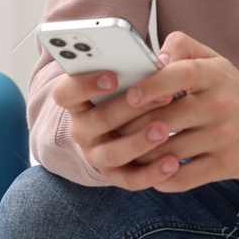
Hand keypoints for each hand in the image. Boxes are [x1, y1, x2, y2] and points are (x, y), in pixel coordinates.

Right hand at [50, 62, 185, 188]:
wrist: (132, 126)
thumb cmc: (135, 91)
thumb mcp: (133, 74)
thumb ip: (144, 62)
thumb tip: (165, 59)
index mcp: (78, 100)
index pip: (66, 93)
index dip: (84, 84)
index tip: (112, 76)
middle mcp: (82, 129)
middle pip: (97, 121)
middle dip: (130, 109)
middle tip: (161, 96)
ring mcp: (96, 155)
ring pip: (112, 153)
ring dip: (138, 142)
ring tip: (164, 131)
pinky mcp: (115, 175)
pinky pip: (130, 179)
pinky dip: (152, 173)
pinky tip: (173, 162)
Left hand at [90, 31, 238, 192]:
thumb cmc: (232, 89)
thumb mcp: (214, 61)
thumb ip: (182, 48)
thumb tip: (153, 56)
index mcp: (214, 75)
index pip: (181, 75)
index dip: (152, 84)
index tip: (130, 94)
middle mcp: (220, 105)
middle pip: (166, 119)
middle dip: (132, 126)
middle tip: (110, 129)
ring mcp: (223, 138)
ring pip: (169, 151)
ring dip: (140, 154)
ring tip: (122, 150)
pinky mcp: (225, 166)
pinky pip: (183, 177)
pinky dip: (160, 178)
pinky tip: (149, 171)